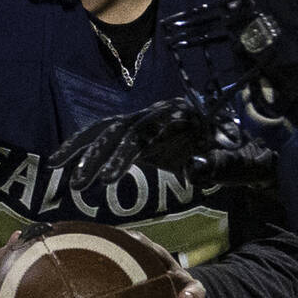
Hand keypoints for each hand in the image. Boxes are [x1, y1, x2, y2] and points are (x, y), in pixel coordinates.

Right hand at [49, 97, 277, 190]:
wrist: (242, 148)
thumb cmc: (239, 157)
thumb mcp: (237, 163)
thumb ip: (219, 164)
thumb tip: (195, 169)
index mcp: (182, 117)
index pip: (145, 134)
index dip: (123, 155)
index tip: (107, 179)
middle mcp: (159, 113)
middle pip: (120, 129)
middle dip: (95, 155)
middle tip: (78, 184)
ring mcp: (147, 120)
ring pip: (106, 128)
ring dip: (80, 148)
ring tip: (55, 170)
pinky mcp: (139, 132)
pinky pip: (107, 135)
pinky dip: (84, 146)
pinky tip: (61, 162)